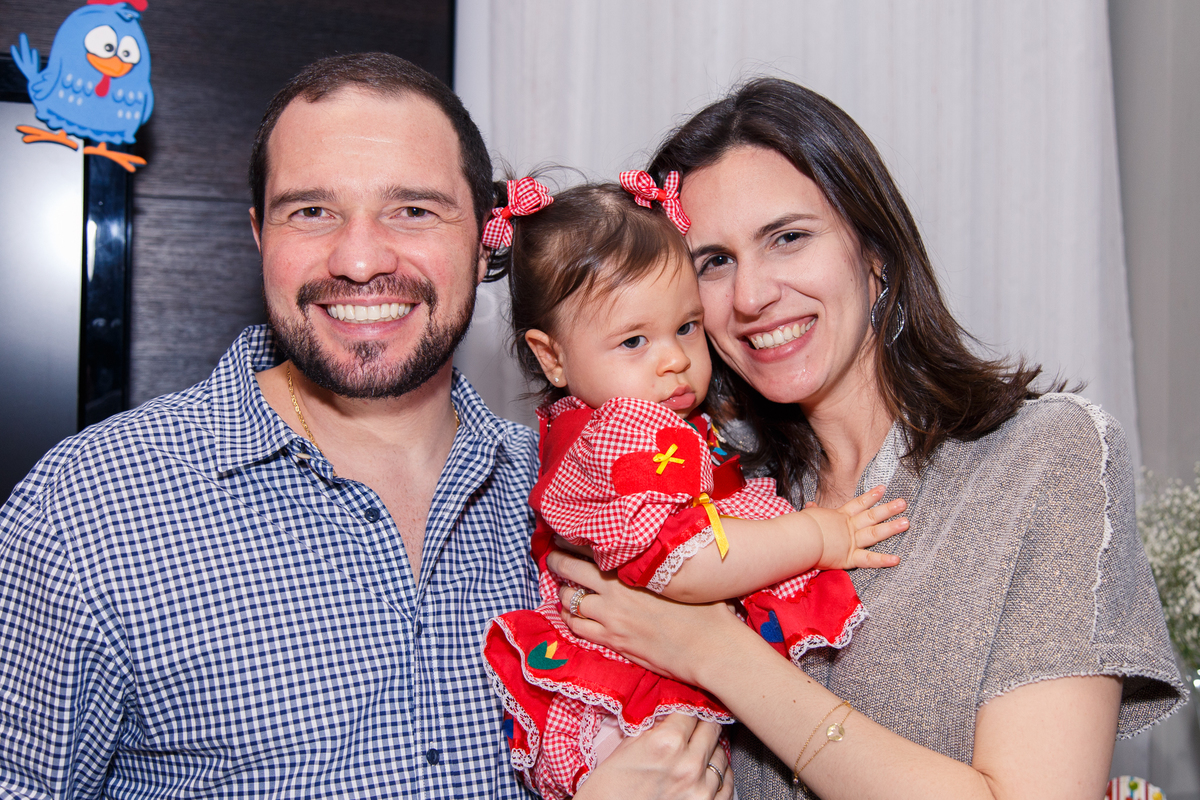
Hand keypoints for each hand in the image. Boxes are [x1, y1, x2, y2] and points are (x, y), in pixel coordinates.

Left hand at [547, 549, 744, 685]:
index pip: (594, 548)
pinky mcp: (613, 641)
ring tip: (564, 589)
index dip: (574, 540)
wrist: (711, 649)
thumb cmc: (707, 610)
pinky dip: (569, 619)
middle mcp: (616, 591)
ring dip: (563, 593)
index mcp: (634, 570)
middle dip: (557, 560)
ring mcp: (611, 617)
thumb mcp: (684, 577)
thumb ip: (664, 563)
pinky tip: (570, 615)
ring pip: (569, 600)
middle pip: (571, 569)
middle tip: (551, 556)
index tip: (565, 535)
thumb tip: (666, 546)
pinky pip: (577, 627)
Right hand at [573, 714, 733, 799]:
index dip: (685, 705)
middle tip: (692, 725)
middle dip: (701, 723)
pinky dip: (720, 774)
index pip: (690, 709)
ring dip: (710, 749)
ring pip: (721, 755)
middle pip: (711, 728)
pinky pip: (727, 784)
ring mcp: (701, 789)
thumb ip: (651, 728)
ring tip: (698, 749)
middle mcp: (689, 763)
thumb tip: (666, 713)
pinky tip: (709, 770)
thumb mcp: (624, 749)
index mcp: (667, 742)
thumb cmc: (607, 791)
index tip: (683, 707)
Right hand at [806, 484, 906, 569]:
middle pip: (871, 516)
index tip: (883, 489)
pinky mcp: (849, 558)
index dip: (870, 497)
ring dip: (891, 528)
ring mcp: (851, 542)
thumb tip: (810, 505)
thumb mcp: (808, 515)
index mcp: (838, 517)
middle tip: (903, 503)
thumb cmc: (801, 526)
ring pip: (875, 533)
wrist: (801, 537)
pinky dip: (882, 560)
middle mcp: (848, 528)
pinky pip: (869, 560)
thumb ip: (812, 511)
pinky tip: (897, 559)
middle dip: (888, 509)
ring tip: (906, 522)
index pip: (857, 504)